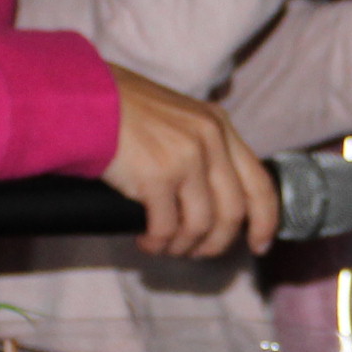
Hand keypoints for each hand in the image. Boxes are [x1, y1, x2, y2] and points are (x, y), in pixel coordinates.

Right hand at [102, 66, 280, 258]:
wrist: (86, 98)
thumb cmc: (123, 110)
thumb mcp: (178, 117)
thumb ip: (203, 146)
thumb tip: (213, 198)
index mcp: (219, 125)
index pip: (259, 182)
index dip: (265, 221)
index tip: (259, 245)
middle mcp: (209, 139)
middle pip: (233, 212)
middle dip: (217, 243)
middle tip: (198, 253)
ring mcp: (185, 157)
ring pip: (201, 226)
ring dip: (183, 246)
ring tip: (164, 247)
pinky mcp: (157, 176)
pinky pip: (166, 228)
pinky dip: (157, 243)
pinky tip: (145, 241)